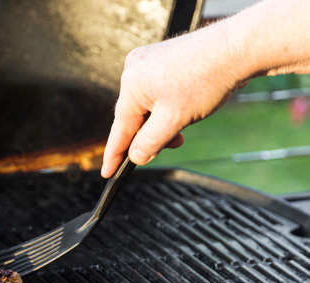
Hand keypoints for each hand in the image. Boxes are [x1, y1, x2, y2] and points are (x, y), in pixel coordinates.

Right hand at [101, 25, 244, 177]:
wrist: (237, 48)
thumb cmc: (207, 79)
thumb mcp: (174, 121)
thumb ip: (150, 143)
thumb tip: (135, 156)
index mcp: (131, 84)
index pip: (119, 128)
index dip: (114, 155)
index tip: (107, 173)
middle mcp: (134, 69)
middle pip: (134, 115)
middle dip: (151, 134)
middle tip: (173, 143)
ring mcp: (147, 61)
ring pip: (147, 104)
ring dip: (162, 121)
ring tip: (185, 123)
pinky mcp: (162, 58)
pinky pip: (156, 90)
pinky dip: (167, 105)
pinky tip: (185, 107)